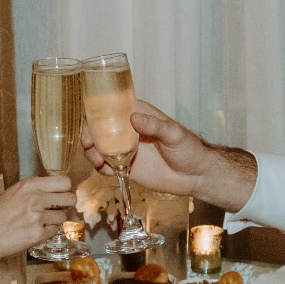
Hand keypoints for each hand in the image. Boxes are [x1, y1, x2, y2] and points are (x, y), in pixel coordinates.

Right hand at [0, 175, 76, 262]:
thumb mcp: (13, 193)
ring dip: (55, 221)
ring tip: (40, 222)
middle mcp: (35, 198)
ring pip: (63, 217)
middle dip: (66, 205)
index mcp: (29, 185)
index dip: (65, 189)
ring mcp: (37, 217)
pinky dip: (47, 233)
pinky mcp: (38, 234)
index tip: (61, 194)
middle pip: (69, 198)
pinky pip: (54, 231)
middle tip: (57, 209)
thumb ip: (35, 189)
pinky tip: (34, 231)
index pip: (64, 182)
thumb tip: (57, 190)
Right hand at [81, 101, 255, 208]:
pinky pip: (106, 165)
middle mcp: (127, 130)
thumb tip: (134, 118)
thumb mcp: (174, 134)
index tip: (90, 122)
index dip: (96, 112)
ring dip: (92, 152)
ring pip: (99, 146)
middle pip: (99, 128)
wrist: (195, 176)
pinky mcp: (125, 166)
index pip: (112, 107)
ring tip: (98, 161)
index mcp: (138, 114)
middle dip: (89, 134)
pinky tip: (106, 170)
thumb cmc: (189, 149)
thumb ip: (155, 125)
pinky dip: (100, 167)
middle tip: (88, 145)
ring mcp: (125, 148)